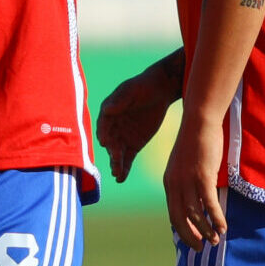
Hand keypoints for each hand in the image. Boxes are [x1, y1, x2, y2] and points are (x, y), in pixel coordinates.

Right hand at [97, 67, 177, 182]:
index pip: (104, 125)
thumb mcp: (131, 90)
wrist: (160, 90)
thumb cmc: (143, 86)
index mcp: (108, 113)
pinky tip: (121, 178)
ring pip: (118, 153)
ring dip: (116, 164)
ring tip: (117, 174)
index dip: (104, 132)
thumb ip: (120, 100)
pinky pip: (128, 158)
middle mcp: (112, 127)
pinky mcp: (133, 145)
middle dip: (112, 153)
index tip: (105, 141)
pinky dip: (125, 168)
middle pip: (111, 142)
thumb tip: (107, 109)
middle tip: (115, 162)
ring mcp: (122, 137)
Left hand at [163, 111, 228, 249]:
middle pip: (180, 219)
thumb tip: (197, 198)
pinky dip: (216, 218)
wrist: (200, 121)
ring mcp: (188, 181)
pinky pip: (209, 204)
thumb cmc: (197, 142)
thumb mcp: (186, 164)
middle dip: (191, 236)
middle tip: (202, 248)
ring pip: (196, 214)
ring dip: (206, 230)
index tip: (194, 240)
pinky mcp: (202, 176)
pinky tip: (223, 227)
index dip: (183, 230)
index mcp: (169, 182)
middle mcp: (175, 184)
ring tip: (216, 240)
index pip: (174, 213)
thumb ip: (187, 181)